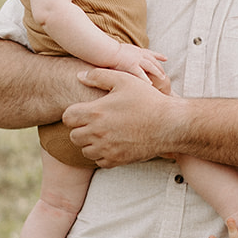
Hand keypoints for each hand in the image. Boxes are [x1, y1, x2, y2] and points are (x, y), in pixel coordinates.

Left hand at [66, 68, 184, 165]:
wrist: (169, 124)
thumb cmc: (148, 100)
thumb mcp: (124, 80)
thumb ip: (99, 76)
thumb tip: (80, 77)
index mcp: (96, 112)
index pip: (68, 117)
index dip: (74, 113)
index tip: (85, 111)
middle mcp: (98, 133)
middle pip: (74, 136)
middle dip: (81, 128)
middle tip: (95, 122)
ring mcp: (107, 148)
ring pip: (85, 150)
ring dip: (90, 143)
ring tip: (104, 133)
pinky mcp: (117, 160)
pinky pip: (99, 161)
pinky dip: (102, 154)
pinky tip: (112, 143)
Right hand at [108, 43, 169, 89]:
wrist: (106, 50)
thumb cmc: (109, 50)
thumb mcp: (120, 50)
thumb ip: (125, 54)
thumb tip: (123, 57)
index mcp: (136, 50)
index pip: (150, 53)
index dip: (158, 56)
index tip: (166, 58)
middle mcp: (138, 54)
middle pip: (153, 60)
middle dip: (160, 67)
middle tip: (165, 74)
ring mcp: (136, 60)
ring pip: (151, 66)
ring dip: (158, 72)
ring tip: (163, 78)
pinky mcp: (132, 66)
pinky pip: (141, 74)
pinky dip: (146, 79)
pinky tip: (151, 85)